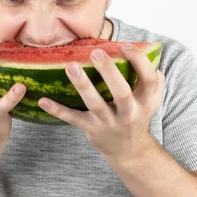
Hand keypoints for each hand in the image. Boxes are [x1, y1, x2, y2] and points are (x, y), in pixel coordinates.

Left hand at [38, 42, 164, 161]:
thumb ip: (153, 78)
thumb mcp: (151, 100)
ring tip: (71, 67)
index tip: (126, 45)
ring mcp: (109, 122)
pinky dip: (57, 110)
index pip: (148, 79)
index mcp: (145, 101)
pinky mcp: (92, 129)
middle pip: (121, 92)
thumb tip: (148, 49)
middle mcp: (129, 113)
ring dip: (82, 85)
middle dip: (109, 71)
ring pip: (95, 104)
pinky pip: (73, 118)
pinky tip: (43, 100)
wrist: (129, 151)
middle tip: (96, 52)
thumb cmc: (137, 116)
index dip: (139, 61)